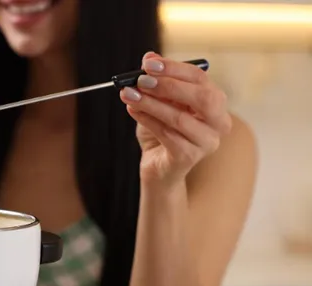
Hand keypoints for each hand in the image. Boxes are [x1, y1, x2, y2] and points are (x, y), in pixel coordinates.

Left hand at [120, 52, 231, 185]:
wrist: (157, 166)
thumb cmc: (161, 131)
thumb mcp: (158, 102)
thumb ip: (157, 81)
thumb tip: (149, 57)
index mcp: (215, 102)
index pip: (200, 78)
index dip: (174, 68)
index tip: (148, 63)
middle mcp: (219, 121)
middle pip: (201, 97)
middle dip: (168, 85)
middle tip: (140, 80)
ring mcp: (207, 142)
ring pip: (180, 118)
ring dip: (151, 103)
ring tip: (129, 94)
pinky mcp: (190, 157)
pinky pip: (167, 135)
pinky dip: (147, 120)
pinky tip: (132, 110)